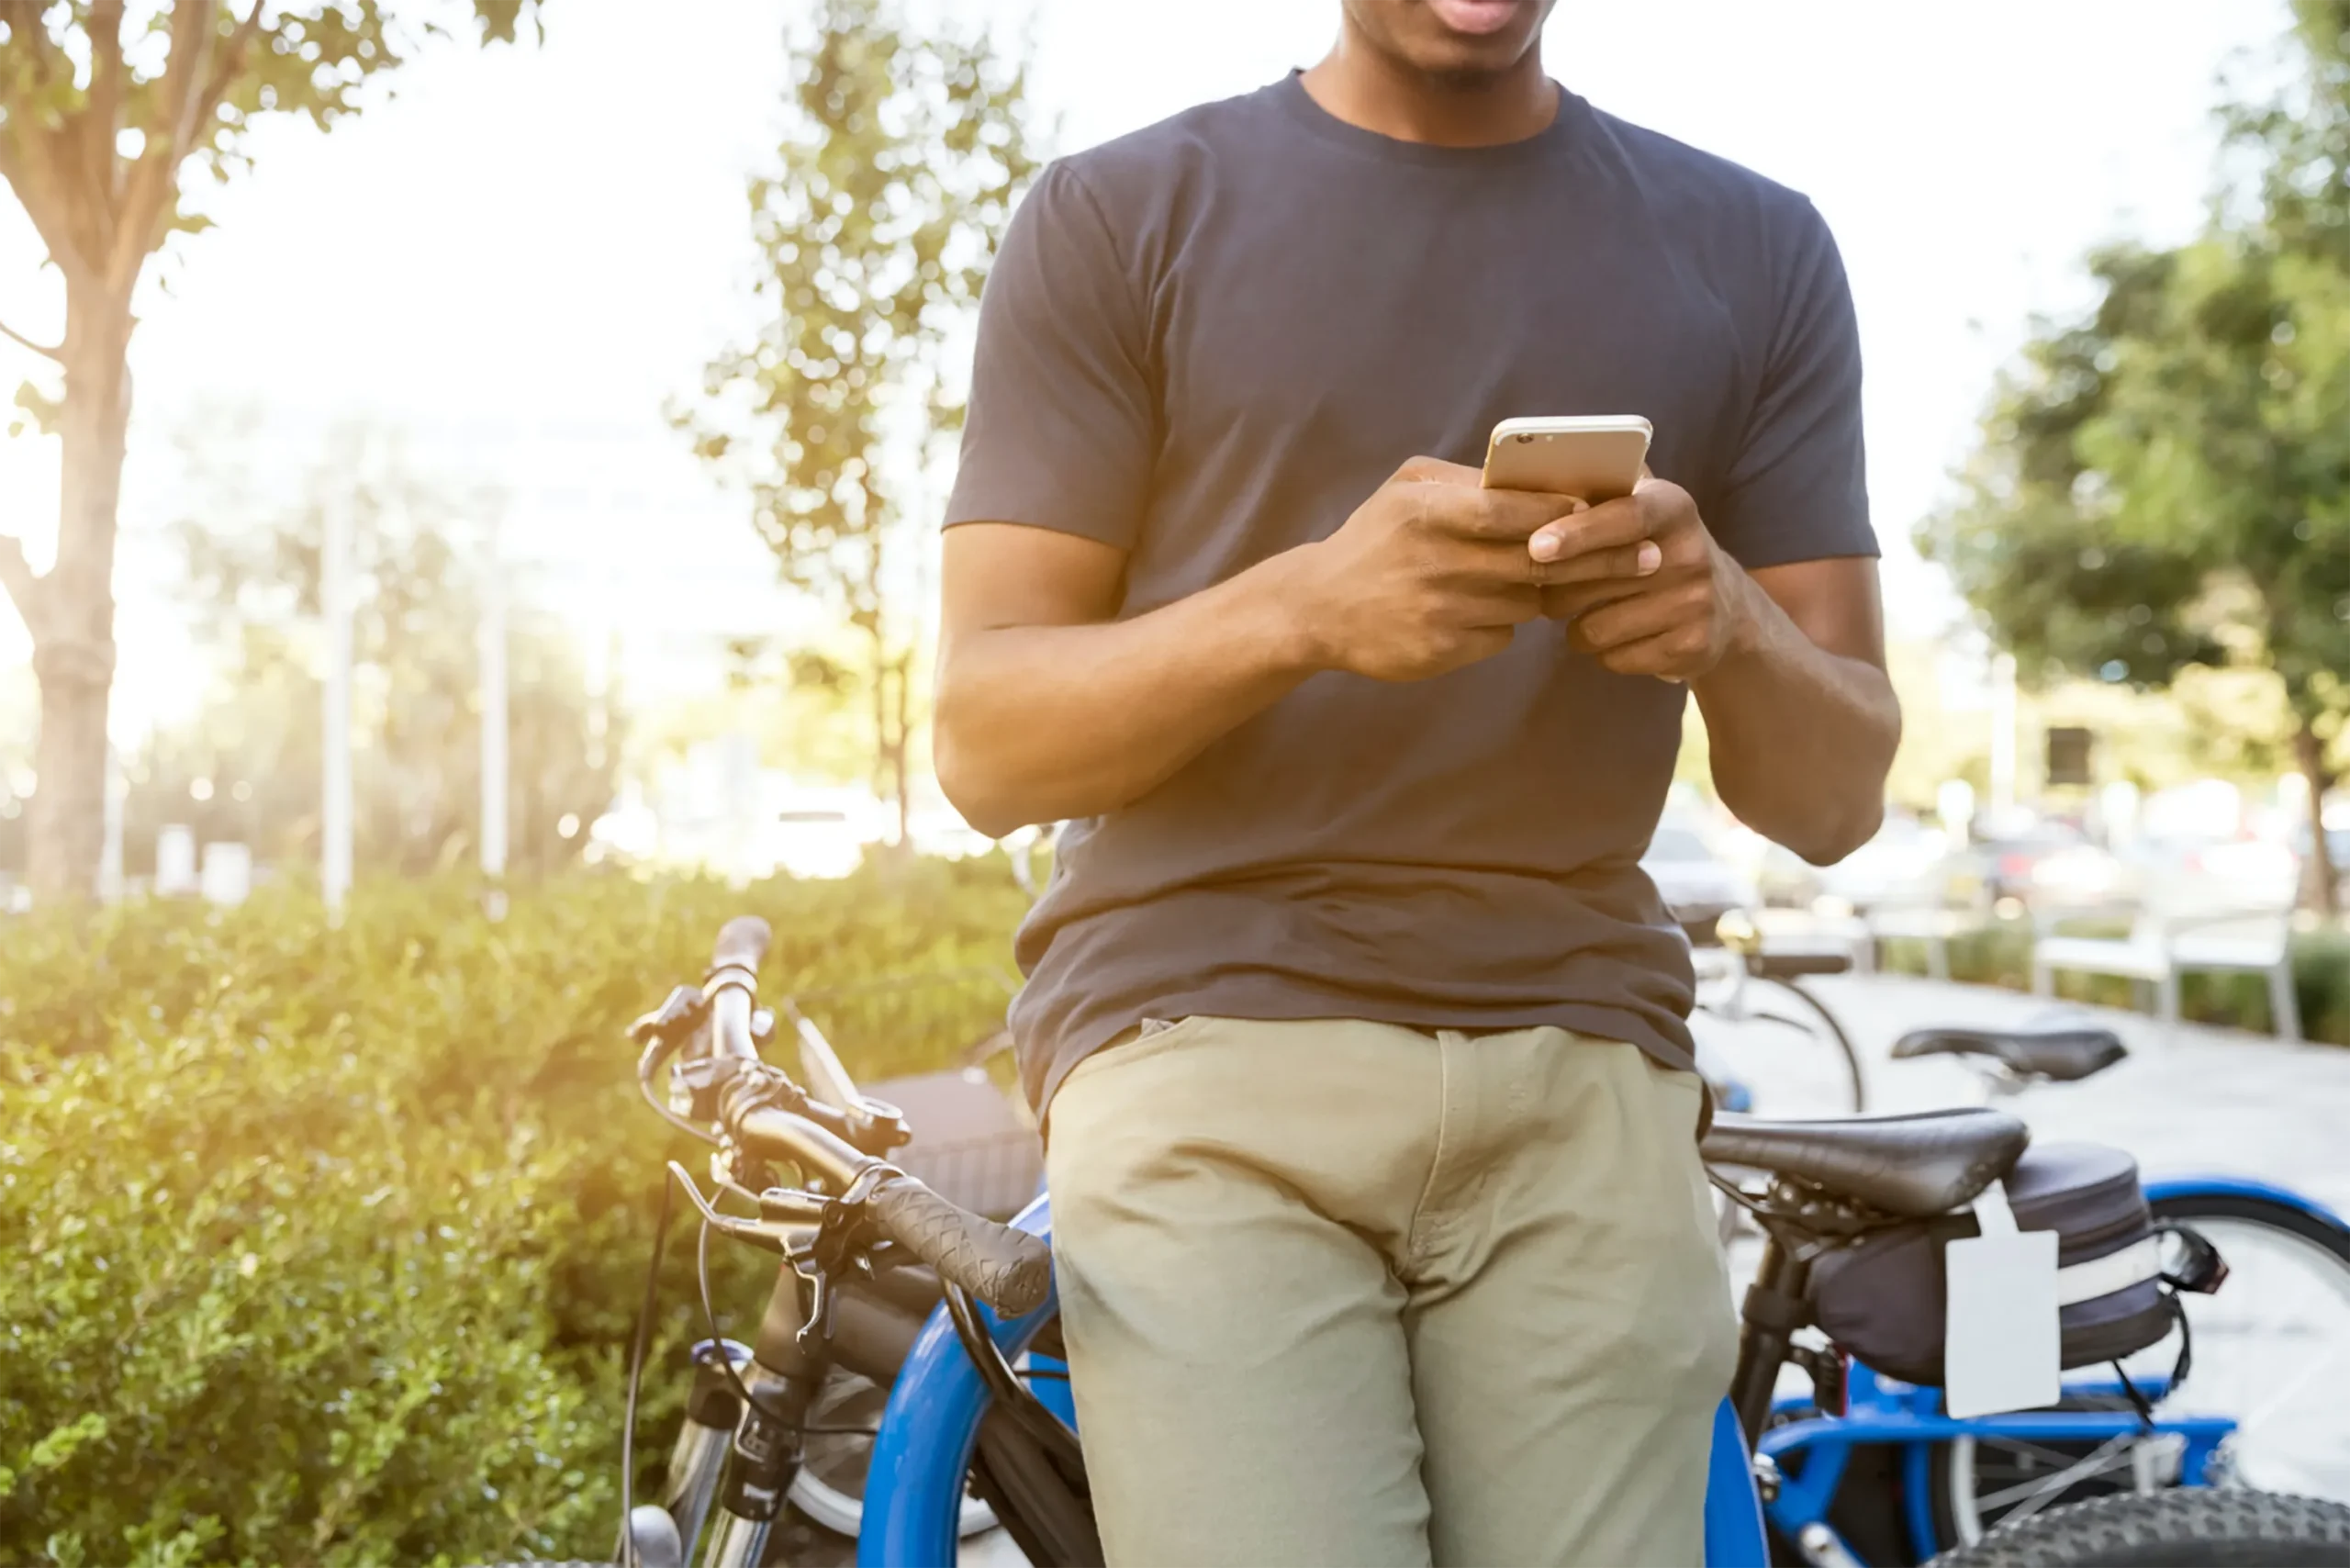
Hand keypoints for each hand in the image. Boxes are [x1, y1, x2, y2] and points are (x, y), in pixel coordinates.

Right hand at [1288, 457, 1657, 681]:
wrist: (1316, 609)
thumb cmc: (1374, 538)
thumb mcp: (1407, 490)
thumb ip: (1468, 482)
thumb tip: (1542, 480)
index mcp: (1428, 512)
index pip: (1516, 511)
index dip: (1568, 514)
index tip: (1612, 512)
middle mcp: (1435, 562)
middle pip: (1538, 562)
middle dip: (1599, 560)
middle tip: (1646, 557)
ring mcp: (1438, 611)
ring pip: (1527, 602)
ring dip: (1547, 592)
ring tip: (1566, 580)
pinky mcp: (1440, 652)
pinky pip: (1501, 635)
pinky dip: (1505, 623)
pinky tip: (1487, 610)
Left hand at [1529, 477, 1756, 681]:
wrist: (1727, 607)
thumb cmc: (1659, 548)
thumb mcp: (1645, 508)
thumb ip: (1602, 490)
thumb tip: (1533, 475)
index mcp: (1673, 508)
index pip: (1624, 517)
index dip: (1577, 532)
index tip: (1535, 546)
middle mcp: (1691, 554)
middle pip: (1595, 580)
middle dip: (1554, 586)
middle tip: (1541, 583)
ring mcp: (1695, 604)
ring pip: (1595, 628)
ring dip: (1575, 625)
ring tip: (1586, 611)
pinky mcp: (1691, 648)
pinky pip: (1613, 658)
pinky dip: (1602, 651)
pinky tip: (1617, 635)